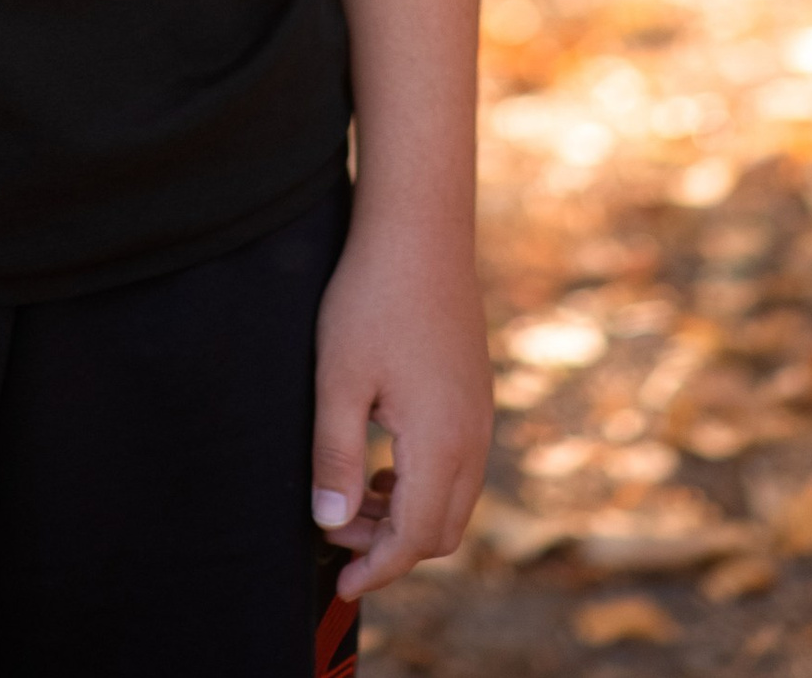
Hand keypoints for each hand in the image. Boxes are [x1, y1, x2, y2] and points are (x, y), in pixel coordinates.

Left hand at [310, 216, 492, 601]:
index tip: (341, 584)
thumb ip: (336, 457)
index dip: (377, 568)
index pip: (416, 539)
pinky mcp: (475, 394)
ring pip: (453, 500)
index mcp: (441, 443)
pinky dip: (423, 484)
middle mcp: (473, 438)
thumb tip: (331, 525)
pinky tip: (383, 461)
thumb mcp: (339, 379)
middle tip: (338, 532)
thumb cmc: (372, 297)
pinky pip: (459, 467)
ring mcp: (480, 416)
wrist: (420, 228)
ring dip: (406, 515)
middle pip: (441, 531)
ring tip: (354, 497)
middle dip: (391, 547)